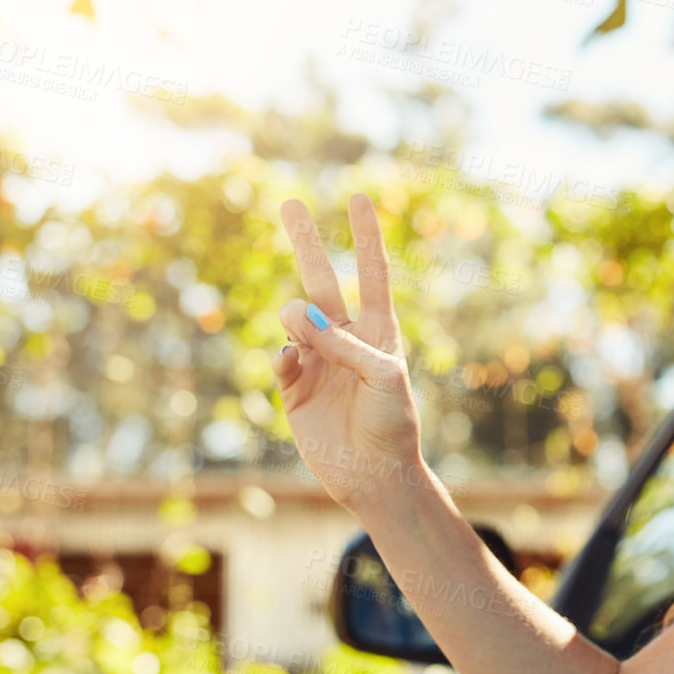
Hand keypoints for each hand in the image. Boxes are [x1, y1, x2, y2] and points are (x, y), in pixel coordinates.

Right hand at [272, 195, 422, 514]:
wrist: (375, 475)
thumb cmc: (392, 424)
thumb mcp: (384, 377)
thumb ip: (345, 343)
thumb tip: (299, 315)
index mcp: (379, 331)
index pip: (372, 273)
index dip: (366, 237)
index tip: (359, 198)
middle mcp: (346, 339)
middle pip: (323, 280)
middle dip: (307, 243)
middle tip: (291, 203)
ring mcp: (318, 361)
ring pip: (294, 317)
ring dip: (295, 314)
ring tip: (302, 330)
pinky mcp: (294, 389)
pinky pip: (281, 356)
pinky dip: (284, 355)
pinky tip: (292, 364)